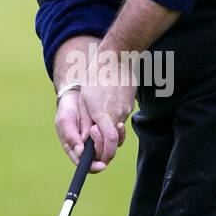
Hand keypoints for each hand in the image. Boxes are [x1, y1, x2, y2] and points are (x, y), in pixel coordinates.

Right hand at [55, 89, 113, 172]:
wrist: (76, 96)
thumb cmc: (67, 110)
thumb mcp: (64, 122)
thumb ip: (71, 137)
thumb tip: (80, 153)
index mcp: (75, 149)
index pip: (85, 164)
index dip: (94, 167)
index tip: (101, 165)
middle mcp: (88, 147)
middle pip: (100, 158)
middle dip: (101, 148)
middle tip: (95, 129)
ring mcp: (99, 139)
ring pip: (110, 148)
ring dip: (110, 140)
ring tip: (101, 125)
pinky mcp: (107, 131)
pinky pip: (116, 137)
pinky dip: (119, 133)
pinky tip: (118, 125)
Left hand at [78, 50, 135, 168]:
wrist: (116, 58)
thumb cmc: (96, 77)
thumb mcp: (84, 100)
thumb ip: (86, 122)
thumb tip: (86, 141)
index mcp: (103, 113)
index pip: (110, 142)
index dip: (105, 153)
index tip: (99, 156)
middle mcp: (117, 114)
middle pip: (114, 139)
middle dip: (104, 143)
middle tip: (92, 133)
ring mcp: (126, 109)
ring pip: (116, 127)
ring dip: (107, 126)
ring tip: (96, 109)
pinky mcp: (130, 104)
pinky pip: (120, 116)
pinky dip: (112, 116)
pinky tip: (107, 101)